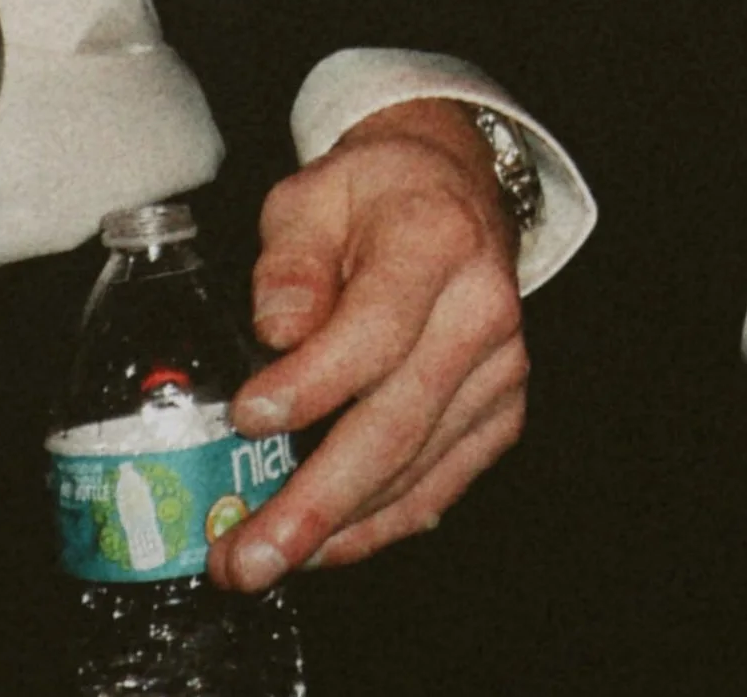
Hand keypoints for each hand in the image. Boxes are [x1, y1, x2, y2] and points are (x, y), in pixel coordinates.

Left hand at [209, 98, 525, 589]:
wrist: (451, 187)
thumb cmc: (373, 193)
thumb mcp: (312, 194)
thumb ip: (289, 260)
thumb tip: (277, 331)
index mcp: (436, 240)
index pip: (375, 331)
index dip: (311, 384)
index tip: (247, 416)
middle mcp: (482, 309)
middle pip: (397, 423)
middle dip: (314, 501)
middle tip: (246, 553)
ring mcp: (500, 368)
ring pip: (415, 468)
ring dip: (336, 528)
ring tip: (261, 558)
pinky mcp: (501, 410)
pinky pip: (440, 484)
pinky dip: (380, 524)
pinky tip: (326, 545)